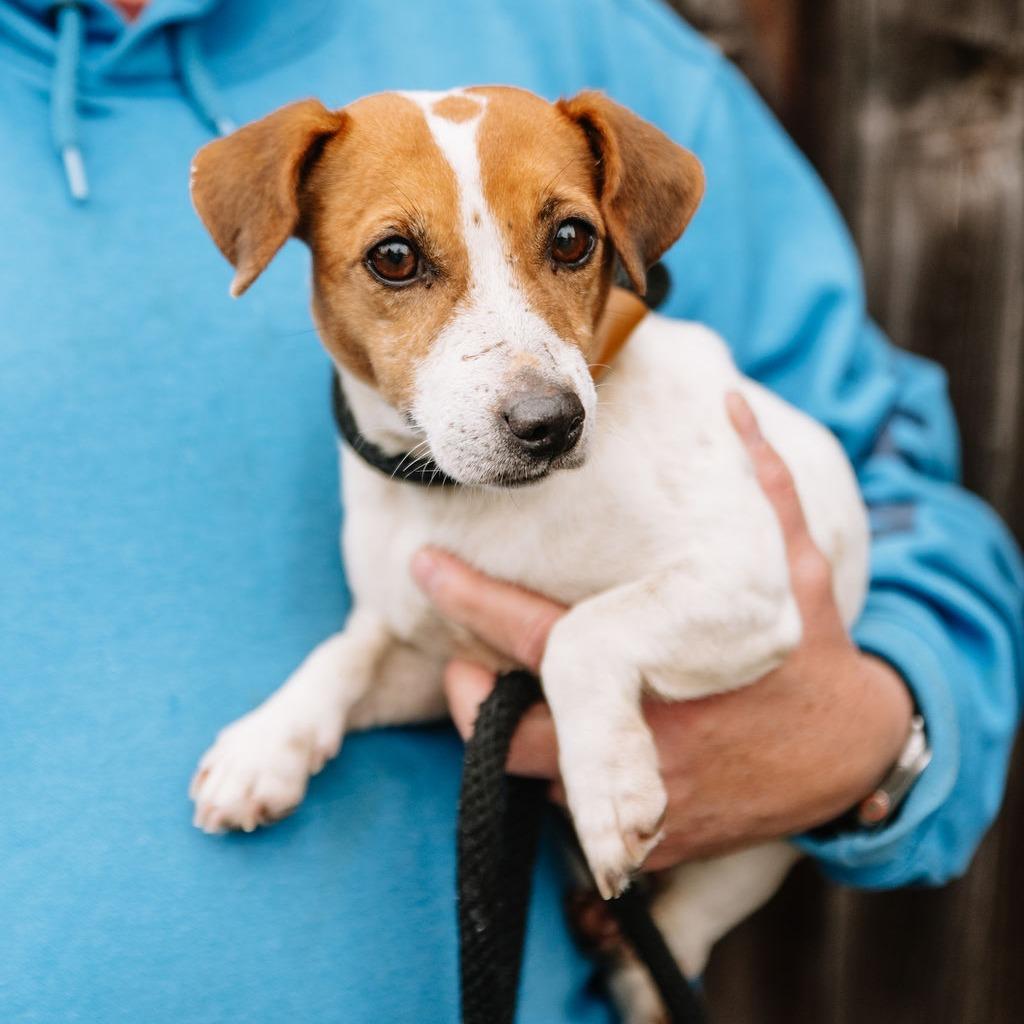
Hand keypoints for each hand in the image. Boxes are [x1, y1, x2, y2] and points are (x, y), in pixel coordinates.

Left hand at [410, 393, 912, 866]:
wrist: (857, 761)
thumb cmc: (814, 657)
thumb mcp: (794, 566)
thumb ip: (761, 483)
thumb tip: (731, 405)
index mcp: (650, 666)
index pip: (532, 632)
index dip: (469, 597)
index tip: (423, 565)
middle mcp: (636, 739)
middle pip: (508, 731)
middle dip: (469, 697)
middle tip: (458, 662)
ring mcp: (643, 800)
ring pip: (542, 775)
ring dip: (521, 736)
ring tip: (513, 697)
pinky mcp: (654, 842)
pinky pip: (585, 815)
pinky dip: (573, 779)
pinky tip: (580, 746)